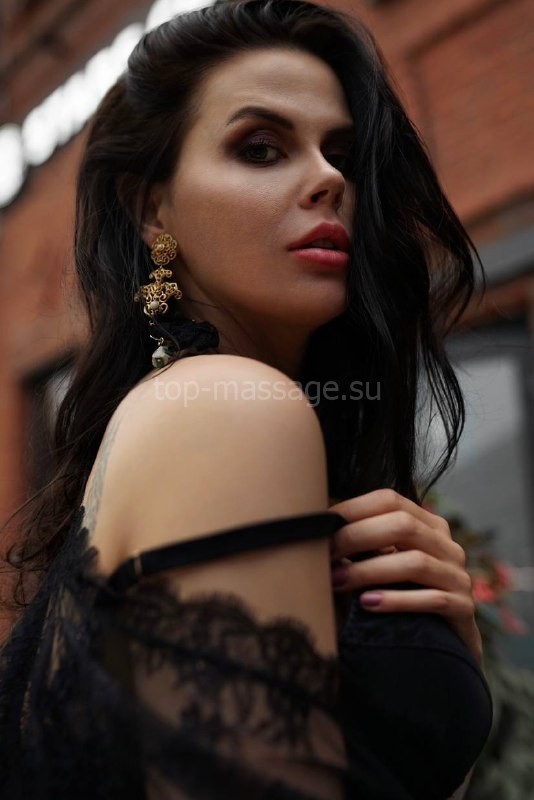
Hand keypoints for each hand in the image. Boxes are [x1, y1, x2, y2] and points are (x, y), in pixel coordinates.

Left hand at [329, 489, 482, 664]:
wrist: (446, 647)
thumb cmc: (404, 596)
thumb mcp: (386, 563)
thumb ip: (364, 544)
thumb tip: (315, 527)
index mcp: (428, 525)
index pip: (390, 500)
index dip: (353, 509)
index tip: (320, 524)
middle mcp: (447, 546)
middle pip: (402, 526)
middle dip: (357, 537)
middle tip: (324, 554)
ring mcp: (458, 577)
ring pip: (415, 563)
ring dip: (369, 570)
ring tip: (337, 581)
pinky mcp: (463, 609)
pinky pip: (432, 600)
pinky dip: (396, 600)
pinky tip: (367, 604)